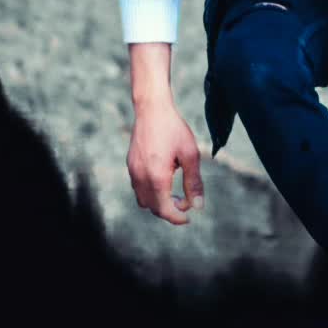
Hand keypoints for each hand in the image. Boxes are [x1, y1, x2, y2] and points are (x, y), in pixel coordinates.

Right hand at [126, 103, 204, 225]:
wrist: (152, 109)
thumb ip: (194, 182)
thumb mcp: (190, 155)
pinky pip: (138, 188)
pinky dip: (151, 192)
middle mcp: (140, 177)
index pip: (164, 210)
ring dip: (159, 202)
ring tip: (175, 192)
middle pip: (153, 208)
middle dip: (169, 210)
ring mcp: (133, 171)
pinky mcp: (130, 165)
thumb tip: (198, 206)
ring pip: (143, 200)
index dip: (177, 218)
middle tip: (185, 201)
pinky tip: (164, 179)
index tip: (189, 217)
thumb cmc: (174, 129)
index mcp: (156, 176)